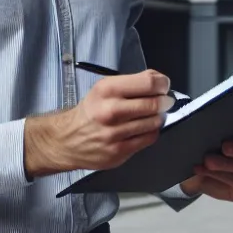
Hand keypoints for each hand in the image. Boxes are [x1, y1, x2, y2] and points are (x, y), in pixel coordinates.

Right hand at [24, 69, 173, 178]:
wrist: (67, 140)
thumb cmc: (91, 110)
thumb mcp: (104, 88)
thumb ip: (132, 83)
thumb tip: (160, 80)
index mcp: (107, 90)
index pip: (148, 82)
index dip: (162, 83)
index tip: (164, 85)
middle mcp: (110, 111)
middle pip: (153, 103)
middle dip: (164, 101)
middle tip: (165, 101)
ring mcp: (115, 133)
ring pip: (153, 122)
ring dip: (158, 117)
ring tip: (152, 115)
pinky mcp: (119, 152)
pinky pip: (148, 139)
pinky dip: (152, 131)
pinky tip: (145, 128)